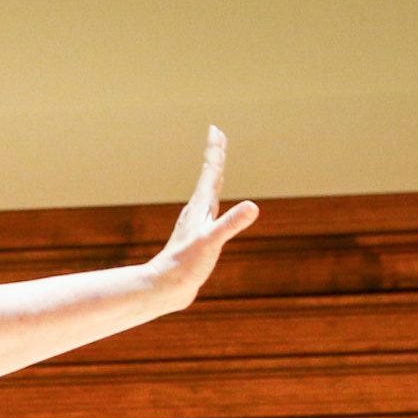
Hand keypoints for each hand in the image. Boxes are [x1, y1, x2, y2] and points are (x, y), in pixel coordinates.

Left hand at [148, 127, 258, 304]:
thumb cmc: (185, 266)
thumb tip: (253, 206)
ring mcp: (195, 225)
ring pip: (206, 195)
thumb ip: (231, 224)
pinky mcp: (196, 239)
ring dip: (212, 178)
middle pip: (208, 178)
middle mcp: (196, 213)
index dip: (215, 151)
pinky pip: (208, 214)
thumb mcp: (212, 243)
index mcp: (200, 208)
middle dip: (215, 157)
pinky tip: (212, 210)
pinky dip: (213, 203)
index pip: (210, 173)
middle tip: (217, 136)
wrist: (165, 288)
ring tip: (216, 168)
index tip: (215, 129)